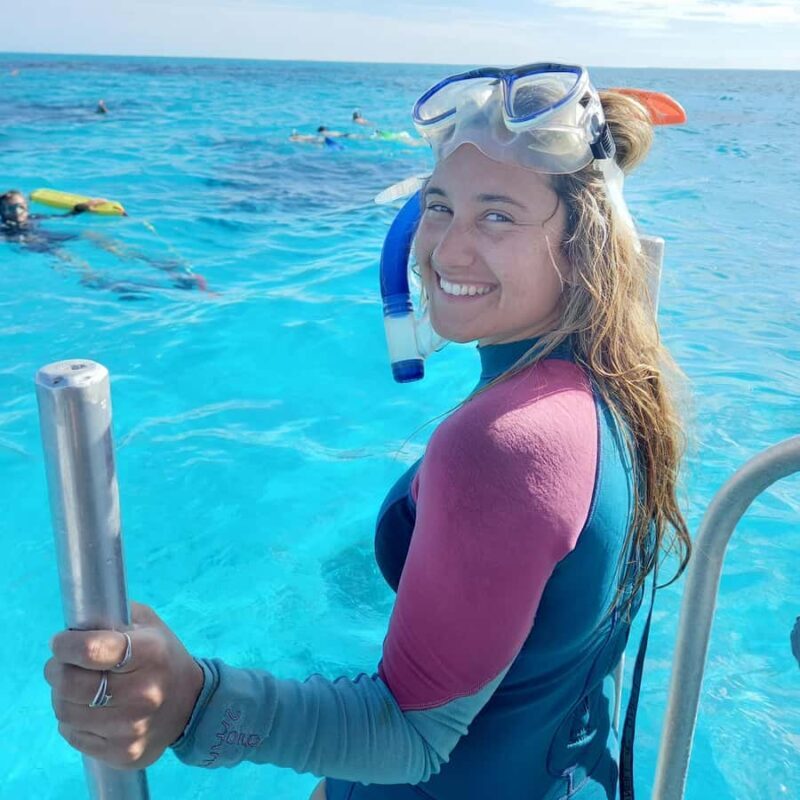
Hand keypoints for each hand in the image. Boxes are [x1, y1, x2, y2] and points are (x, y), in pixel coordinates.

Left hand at [45, 602, 203, 768]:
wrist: (192, 704)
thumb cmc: (163, 657)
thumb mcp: (148, 626)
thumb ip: (113, 618)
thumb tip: (76, 625)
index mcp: (150, 654)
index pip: (91, 650)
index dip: (67, 645)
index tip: (61, 641)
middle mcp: (142, 693)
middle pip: (71, 684)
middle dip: (57, 670)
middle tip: (60, 665)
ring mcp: (132, 728)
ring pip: (66, 713)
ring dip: (62, 697)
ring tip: (77, 688)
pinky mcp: (122, 753)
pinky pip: (74, 736)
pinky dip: (73, 721)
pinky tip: (90, 710)